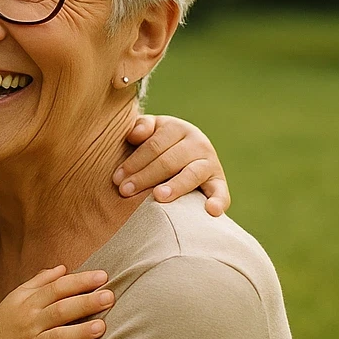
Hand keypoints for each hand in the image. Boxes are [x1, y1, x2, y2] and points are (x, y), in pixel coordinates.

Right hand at [0, 265, 110, 338]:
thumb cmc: (7, 319)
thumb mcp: (18, 295)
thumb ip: (41, 281)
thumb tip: (64, 268)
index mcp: (30, 302)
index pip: (58, 288)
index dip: (80, 281)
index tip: (103, 276)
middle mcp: (30, 322)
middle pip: (60, 310)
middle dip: (85, 303)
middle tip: (109, 297)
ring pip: (56, 338)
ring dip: (78, 333)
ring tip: (101, 327)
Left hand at [115, 115, 229, 215]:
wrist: (185, 155)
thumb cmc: (157, 145)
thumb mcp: (150, 131)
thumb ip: (141, 127)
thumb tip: (134, 134)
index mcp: (177, 128)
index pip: (153, 146)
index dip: (134, 162)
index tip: (117, 179)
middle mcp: (197, 143)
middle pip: (168, 161)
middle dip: (145, 177)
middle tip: (125, 191)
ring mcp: (210, 162)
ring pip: (191, 174)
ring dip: (175, 186)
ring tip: (158, 197)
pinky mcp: (219, 182)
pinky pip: (221, 192)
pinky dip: (218, 201)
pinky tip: (211, 211)